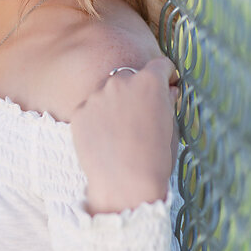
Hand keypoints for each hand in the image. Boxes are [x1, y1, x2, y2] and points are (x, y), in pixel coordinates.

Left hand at [71, 57, 179, 215]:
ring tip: (120, 131)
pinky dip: (97, 118)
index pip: (160, 65)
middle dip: (136, 88)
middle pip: (129, 76)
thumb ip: (168, 102)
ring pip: (106, 91)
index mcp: (150, 82)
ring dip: (114, 102)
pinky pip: (90, 109)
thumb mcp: (171, 128)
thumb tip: (169, 91)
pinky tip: (105, 139)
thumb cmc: (155, 159)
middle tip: (140, 113)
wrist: (124, 185)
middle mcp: (121, 81)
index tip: (167, 84)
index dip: (166, 75)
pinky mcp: (79, 112)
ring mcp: (96, 95)